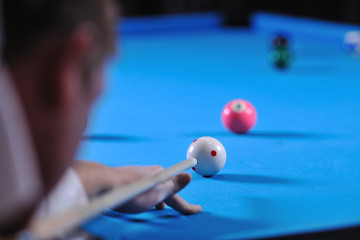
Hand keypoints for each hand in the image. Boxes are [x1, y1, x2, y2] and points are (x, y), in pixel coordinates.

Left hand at [72, 161, 200, 214]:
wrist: (104, 183)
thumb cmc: (132, 191)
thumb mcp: (156, 193)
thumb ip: (173, 186)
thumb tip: (189, 175)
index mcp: (162, 178)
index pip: (179, 196)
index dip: (188, 206)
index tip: (199, 210)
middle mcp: (153, 174)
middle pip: (166, 189)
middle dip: (172, 199)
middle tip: (178, 209)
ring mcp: (141, 175)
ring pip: (154, 189)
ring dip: (158, 199)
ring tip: (157, 208)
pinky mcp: (130, 178)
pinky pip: (144, 188)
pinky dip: (147, 196)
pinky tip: (140, 200)